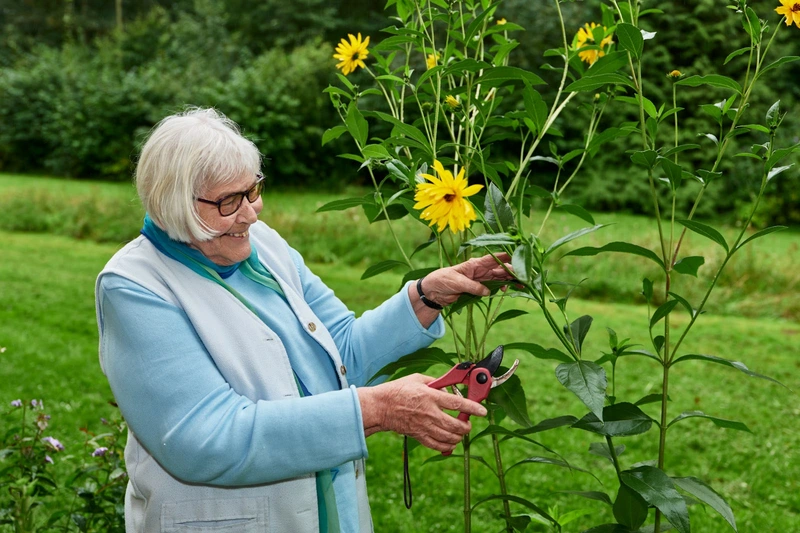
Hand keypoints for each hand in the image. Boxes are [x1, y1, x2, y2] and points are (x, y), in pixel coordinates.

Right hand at [358, 374, 487, 452]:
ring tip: (460, 432)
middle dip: (467, 426)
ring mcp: (424, 427)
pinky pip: (438, 445)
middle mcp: (429, 413)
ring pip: (449, 438)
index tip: (482, 411)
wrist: (381, 407)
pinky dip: (448, 446)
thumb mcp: (418, 379)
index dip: (473, 408)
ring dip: (459, 436)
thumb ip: (436, 383)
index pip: (457, 404)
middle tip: (468, 423)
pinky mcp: (419, 436)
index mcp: (430, 397)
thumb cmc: (398, 390)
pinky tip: (451, 442)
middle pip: (456, 425)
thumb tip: (450, 388)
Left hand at [420, 252, 513, 306]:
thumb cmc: (443, 280)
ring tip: (521, 284)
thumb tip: (487, 292)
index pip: (494, 258)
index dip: (507, 256)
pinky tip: (507, 290)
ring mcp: (481, 278)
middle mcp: (481, 269)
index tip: (520, 256)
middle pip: (501, 268)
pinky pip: (494, 286)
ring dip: (510, 280)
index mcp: (475, 264)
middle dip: (513, 271)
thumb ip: (473, 287)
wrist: (434, 291)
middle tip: (525, 277)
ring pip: (500, 277)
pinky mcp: (480, 287)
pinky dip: (502, 288)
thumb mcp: (457, 283)